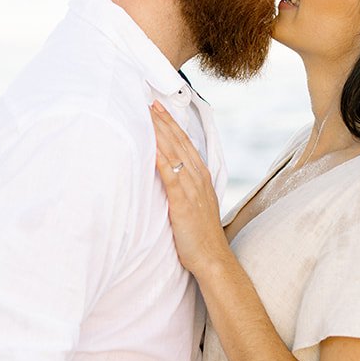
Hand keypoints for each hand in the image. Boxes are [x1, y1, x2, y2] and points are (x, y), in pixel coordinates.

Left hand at [151, 102, 231, 277]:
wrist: (212, 257)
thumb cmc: (199, 235)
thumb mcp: (193, 204)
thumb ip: (184, 187)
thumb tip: (169, 175)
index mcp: (200, 176)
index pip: (185, 143)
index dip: (171, 124)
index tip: (158, 108)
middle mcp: (198, 178)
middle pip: (179, 142)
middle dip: (164, 121)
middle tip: (150, 102)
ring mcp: (191, 188)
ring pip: (175, 154)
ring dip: (160, 133)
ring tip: (147, 115)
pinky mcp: (183, 202)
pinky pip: (171, 175)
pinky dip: (161, 159)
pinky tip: (151, 146)